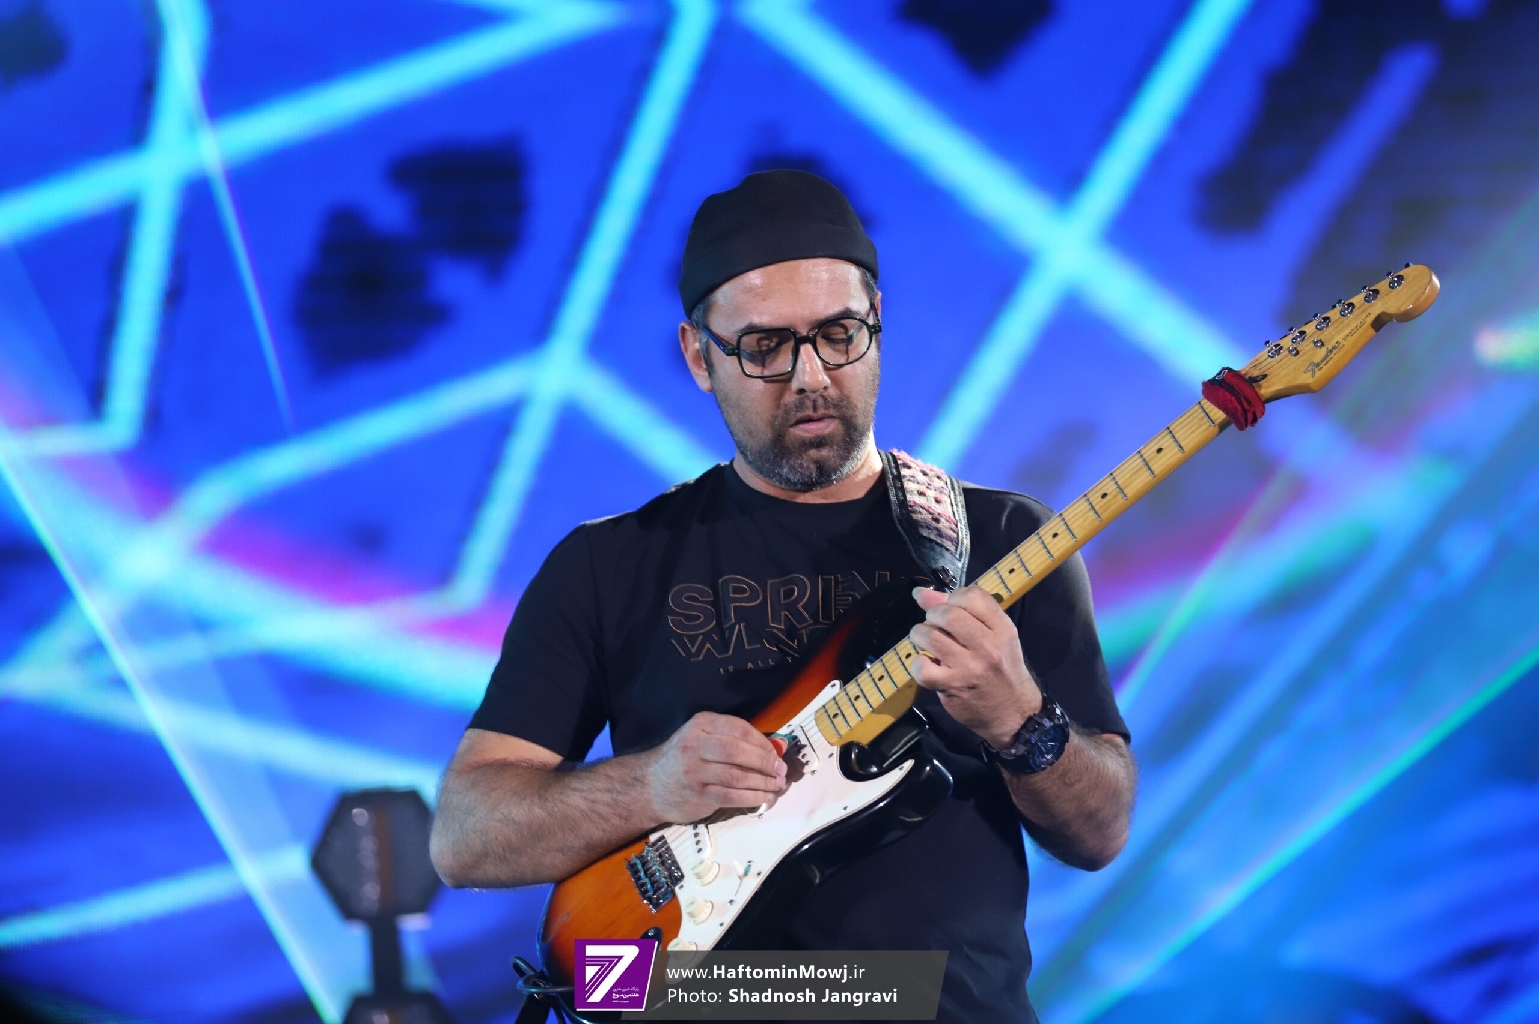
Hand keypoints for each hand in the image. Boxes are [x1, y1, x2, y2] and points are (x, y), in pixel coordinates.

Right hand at [644, 712, 787, 823]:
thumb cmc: (684, 759)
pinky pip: (730, 796)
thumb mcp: (703, 739)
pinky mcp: (696, 794)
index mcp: (701, 724)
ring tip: (776, 786)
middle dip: (765, 762)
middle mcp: (695, 744)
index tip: (776, 754)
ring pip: (736, 776)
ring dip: (762, 782)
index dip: (762, 742)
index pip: (739, 728)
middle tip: (781, 771)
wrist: (650, 786)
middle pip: (738, 751)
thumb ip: (735, 740)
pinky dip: (751, 797)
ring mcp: (694, 771)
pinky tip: (763, 798)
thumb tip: (776, 746)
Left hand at [909, 586, 1042, 748]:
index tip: (950, 607)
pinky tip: (926, 664)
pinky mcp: (952, 687)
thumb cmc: (1003, 672)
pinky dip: (917, 664)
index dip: (953, 597)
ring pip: (930, 636)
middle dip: (932, 615)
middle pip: (948, 613)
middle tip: (934, 625)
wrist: (1014, 715)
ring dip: (919, 635)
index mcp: (1002, 629)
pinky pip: (922, 668)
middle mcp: (988, 646)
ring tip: (925, 642)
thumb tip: (921, 593)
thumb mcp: (997, 638)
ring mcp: (969, 667)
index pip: (973, 596)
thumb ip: (964, 613)